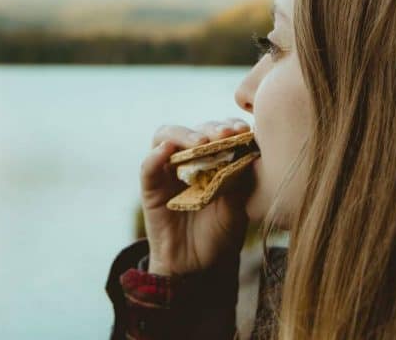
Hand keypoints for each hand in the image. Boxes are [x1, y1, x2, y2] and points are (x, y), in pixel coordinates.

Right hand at [140, 118, 253, 275]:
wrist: (199, 269)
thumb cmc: (221, 235)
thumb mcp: (237, 209)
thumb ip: (238, 182)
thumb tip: (247, 154)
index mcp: (213, 159)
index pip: (218, 130)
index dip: (229, 125)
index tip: (244, 130)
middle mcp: (189, 160)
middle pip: (194, 129)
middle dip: (211, 128)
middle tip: (226, 134)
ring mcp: (167, 171)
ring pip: (166, 137)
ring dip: (183, 135)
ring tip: (200, 142)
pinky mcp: (150, 188)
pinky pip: (148, 167)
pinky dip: (155, 155)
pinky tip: (167, 151)